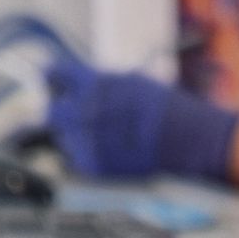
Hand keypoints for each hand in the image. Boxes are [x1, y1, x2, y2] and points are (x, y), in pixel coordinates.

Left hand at [45, 57, 238, 181]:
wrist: (188, 139)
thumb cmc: (166, 108)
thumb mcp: (131, 80)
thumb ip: (98, 82)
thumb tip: (74, 85)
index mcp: (94, 83)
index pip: (52, 72)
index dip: (53, 77)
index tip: (54, 81)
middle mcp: (85, 111)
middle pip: (50, 111)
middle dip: (60, 111)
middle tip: (73, 114)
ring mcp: (87, 141)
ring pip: (64, 137)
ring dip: (76, 135)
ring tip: (108, 134)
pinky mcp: (93, 165)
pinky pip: (77, 158)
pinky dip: (89, 155)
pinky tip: (113, 150)